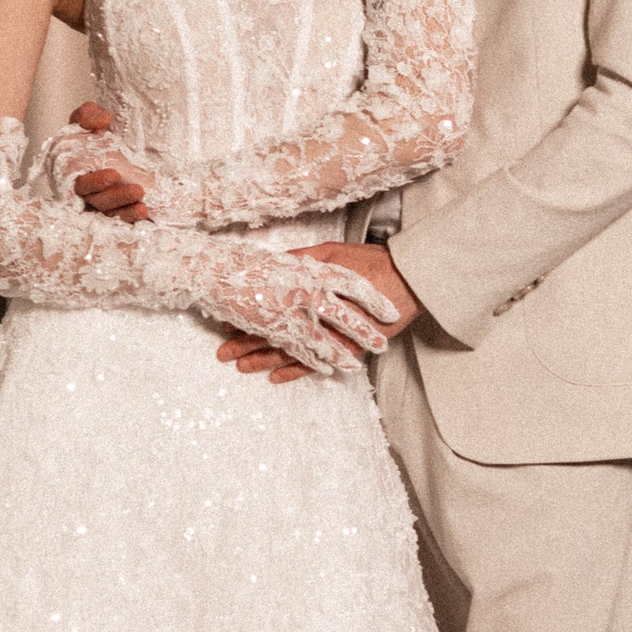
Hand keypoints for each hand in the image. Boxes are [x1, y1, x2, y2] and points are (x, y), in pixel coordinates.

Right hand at [52, 100, 153, 221]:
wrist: (121, 134)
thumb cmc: (98, 128)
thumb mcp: (90, 115)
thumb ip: (88, 115)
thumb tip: (101, 122)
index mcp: (75, 171)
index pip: (80, 183)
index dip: (95, 182)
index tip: (114, 174)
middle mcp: (89, 190)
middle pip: (98, 200)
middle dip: (117, 197)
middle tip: (137, 190)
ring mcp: (105, 200)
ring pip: (111, 211)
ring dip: (127, 209)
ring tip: (143, 204)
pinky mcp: (120, 206)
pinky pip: (123, 217)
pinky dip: (132, 216)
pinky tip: (144, 211)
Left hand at [218, 242, 421, 384]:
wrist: (408, 280)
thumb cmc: (370, 263)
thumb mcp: (332, 254)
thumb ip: (302, 260)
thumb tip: (275, 263)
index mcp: (310, 291)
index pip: (272, 307)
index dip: (247, 316)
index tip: (226, 321)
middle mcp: (318, 316)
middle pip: (276, 332)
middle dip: (246, 343)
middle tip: (223, 353)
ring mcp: (332, 335)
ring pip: (291, 351)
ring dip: (264, 361)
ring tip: (241, 368)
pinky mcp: (347, 348)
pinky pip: (316, 364)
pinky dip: (295, 371)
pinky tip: (275, 378)